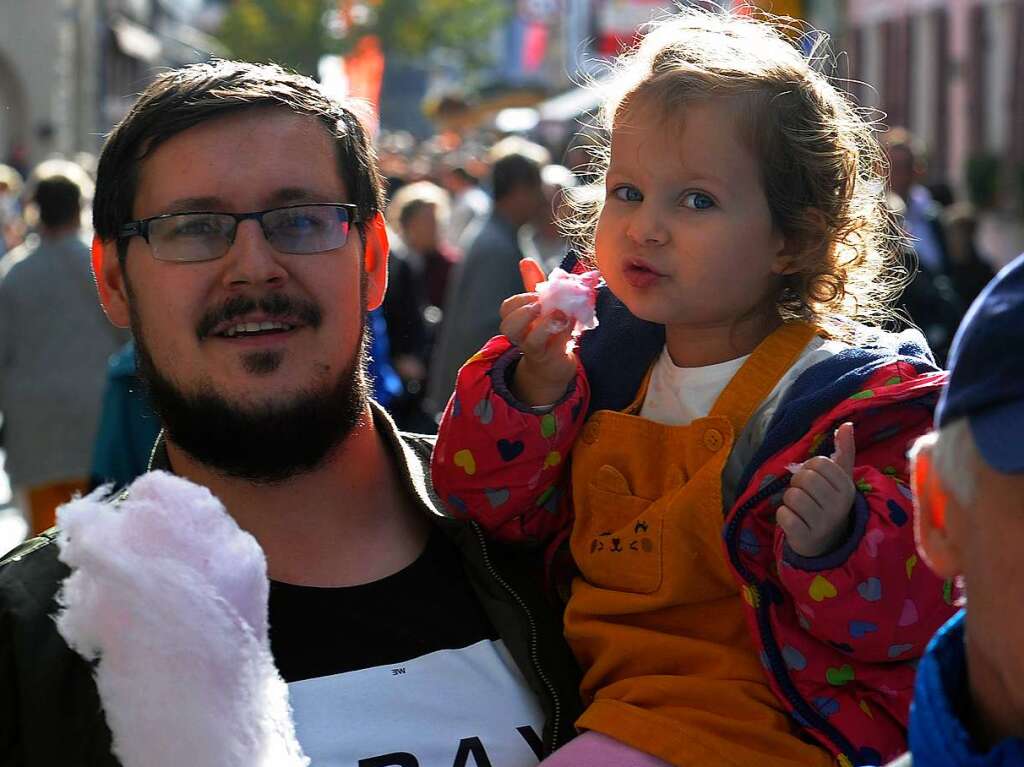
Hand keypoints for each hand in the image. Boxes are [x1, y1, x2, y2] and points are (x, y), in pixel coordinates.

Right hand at [500, 259, 577, 405]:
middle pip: (508, 327)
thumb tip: (525, 260)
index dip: (520, 300)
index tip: (537, 295)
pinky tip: (571, 320)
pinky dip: (563, 331)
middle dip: (523, 312)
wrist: (555, 363)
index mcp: (517, 321)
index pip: (506, 308)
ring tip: (557, 315)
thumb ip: (533, 284)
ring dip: (543, 326)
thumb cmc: (547, 329)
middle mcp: (522, 337)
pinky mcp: (552, 358)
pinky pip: (554, 347)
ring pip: (529, 341)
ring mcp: (537, 350)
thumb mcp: (542, 304)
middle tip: (540, 305)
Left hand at [778, 422, 856, 556]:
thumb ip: (844, 451)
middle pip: (804, 478)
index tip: (815, 479)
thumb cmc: (830, 502)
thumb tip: (846, 424)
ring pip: (792, 496)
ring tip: (800, 508)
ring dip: (790, 500)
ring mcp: (822, 523)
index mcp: (847, 488)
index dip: (809, 468)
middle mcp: (838, 506)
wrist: (828, 543)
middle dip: (797, 483)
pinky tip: (794, 521)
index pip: (818, 463)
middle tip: (805, 494)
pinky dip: (783, 515)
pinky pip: (783, 515)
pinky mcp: (805, 537)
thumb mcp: (841, 478)